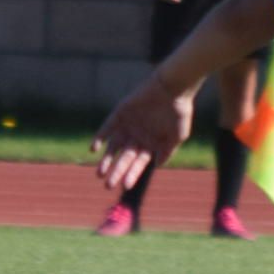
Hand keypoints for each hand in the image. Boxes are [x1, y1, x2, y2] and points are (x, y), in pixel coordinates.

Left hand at [93, 74, 196, 193]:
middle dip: (116, 171)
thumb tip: (156, 166)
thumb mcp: (178, 135)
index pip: (138, 163)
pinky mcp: (120, 113)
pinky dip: (100, 137)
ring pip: (113, 146)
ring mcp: (128, 125)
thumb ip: (167, 151)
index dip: (132, 174)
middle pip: (124, 158)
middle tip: (108, 185)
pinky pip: (107, 127)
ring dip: (106, 159)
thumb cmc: (179, 111)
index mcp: (150, 143)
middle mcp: (137, 136)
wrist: (173, 87)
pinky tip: (94, 149)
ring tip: (99, 173)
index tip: (126, 186)